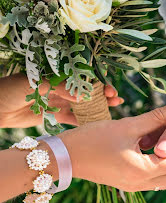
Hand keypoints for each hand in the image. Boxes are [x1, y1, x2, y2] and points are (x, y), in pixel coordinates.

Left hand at [0, 74, 122, 127]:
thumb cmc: (9, 90)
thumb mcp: (34, 84)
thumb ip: (58, 88)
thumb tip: (82, 95)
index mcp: (55, 77)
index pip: (81, 78)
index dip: (97, 82)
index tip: (108, 88)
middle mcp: (59, 89)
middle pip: (86, 91)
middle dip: (102, 94)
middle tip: (116, 98)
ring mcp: (58, 102)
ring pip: (83, 105)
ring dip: (98, 106)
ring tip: (114, 107)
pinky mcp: (54, 116)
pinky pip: (73, 118)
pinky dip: (86, 119)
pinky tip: (98, 121)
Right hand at [58, 95, 165, 191]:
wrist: (63, 157)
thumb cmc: (92, 139)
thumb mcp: (128, 126)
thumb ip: (157, 116)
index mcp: (144, 172)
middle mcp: (143, 184)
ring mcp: (137, 186)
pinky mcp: (131, 183)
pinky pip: (158, 177)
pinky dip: (165, 164)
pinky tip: (163, 144)